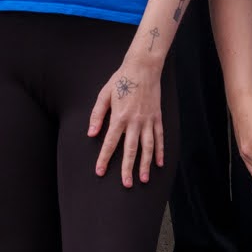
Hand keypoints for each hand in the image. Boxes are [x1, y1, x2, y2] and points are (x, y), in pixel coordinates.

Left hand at [88, 59, 163, 186]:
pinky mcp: (157, 117)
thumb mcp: (104, 94)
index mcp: (119, 116)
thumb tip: (91, 133)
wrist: (142, 67)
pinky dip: (160, 151)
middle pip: (130, 149)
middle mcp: (134, 121)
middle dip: (128, 168)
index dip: (104, 158)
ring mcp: (148, 120)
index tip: (100, 171)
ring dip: (145, 164)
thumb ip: (97, 115)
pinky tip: (159, 163)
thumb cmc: (121, 80)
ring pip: (147, 147)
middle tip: (126, 184)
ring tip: (143, 179)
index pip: (110, 143)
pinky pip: (159, 137)